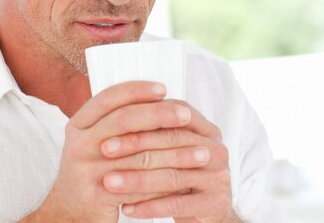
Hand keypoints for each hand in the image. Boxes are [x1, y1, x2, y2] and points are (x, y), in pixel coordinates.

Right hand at [26, 81, 192, 221]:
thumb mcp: (94, 141)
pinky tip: (185, 180)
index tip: (163, 88)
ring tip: (200, 152)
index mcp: (79, 125)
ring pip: (138, 156)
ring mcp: (85, 171)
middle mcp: (78, 144)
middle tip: (186, 115)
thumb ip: (116, 121)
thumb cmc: (92, 172)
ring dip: (174, 153)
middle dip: (159, 115)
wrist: (68, 215)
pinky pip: (138, 186)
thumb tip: (160, 99)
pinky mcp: (96, 197)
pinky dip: (165, 183)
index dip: (136, 91)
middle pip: (123, 120)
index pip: (108, 98)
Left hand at [100, 100, 239, 222]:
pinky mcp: (215, 203)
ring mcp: (218, 177)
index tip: (109, 123)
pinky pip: (176, 204)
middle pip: (173, 141)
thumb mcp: (176, 150)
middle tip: (105, 150)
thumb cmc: (186, 176)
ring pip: (172, 175)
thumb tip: (116, 112)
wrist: (209, 212)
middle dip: (134, 145)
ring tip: (109, 182)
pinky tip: (127, 207)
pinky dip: (149, 206)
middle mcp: (217, 150)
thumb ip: (158, 131)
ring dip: (136, 179)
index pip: (175, 113)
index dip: (142, 116)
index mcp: (207, 130)